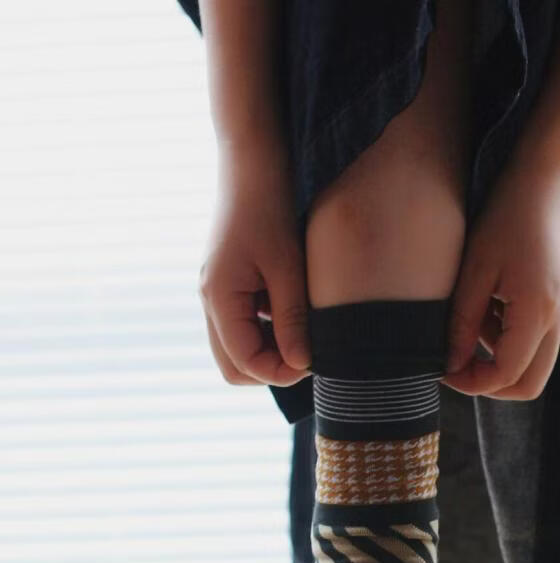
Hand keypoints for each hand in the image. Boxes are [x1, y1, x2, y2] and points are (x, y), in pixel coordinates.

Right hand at [198, 141, 310, 387]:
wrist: (253, 159)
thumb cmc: (271, 206)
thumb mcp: (288, 267)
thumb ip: (292, 320)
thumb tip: (301, 365)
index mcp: (218, 299)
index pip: (245, 364)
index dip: (281, 373)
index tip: (315, 361)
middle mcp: (210, 301)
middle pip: (234, 366)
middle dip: (272, 369)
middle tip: (310, 354)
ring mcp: (217, 293)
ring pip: (238, 348)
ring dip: (271, 351)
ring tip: (306, 332)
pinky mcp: (229, 284)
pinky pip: (244, 325)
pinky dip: (269, 330)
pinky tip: (295, 311)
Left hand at [443, 163, 559, 400]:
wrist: (543, 181)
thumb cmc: (505, 217)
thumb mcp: (474, 270)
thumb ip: (463, 324)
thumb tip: (451, 365)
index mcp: (536, 313)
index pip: (506, 375)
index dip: (472, 382)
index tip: (444, 370)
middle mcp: (557, 319)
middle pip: (529, 385)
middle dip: (491, 384)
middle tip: (458, 367)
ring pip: (534, 364)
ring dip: (499, 358)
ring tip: (471, 322)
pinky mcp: (559, 302)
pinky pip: (537, 339)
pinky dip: (509, 339)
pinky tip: (489, 306)